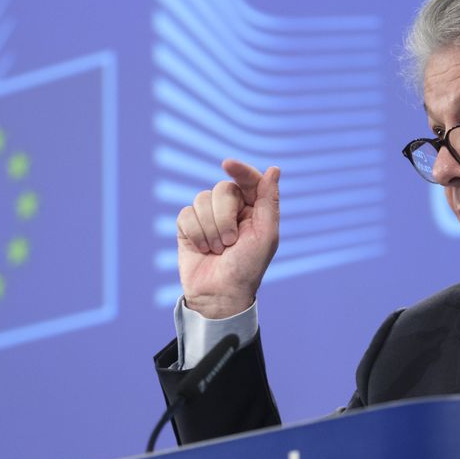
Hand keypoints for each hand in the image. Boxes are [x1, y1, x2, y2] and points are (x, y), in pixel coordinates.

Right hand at [176, 159, 279, 318]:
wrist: (219, 294)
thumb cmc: (247, 267)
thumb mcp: (265, 235)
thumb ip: (269, 200)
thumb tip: (274, 168)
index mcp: (254, 209)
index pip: (248, 180)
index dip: (240, 170)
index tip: (228, 164)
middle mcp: (231, 210)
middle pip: (222, 189)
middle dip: (225, 216)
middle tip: (230, 242)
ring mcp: (208, 217)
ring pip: (202, 199)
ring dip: (210, 229)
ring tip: (217, 250)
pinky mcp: (188, 227)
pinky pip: (186, 214)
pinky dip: (195, 233)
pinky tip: (202, 249)